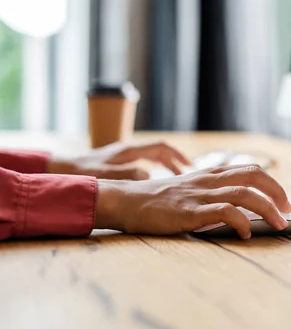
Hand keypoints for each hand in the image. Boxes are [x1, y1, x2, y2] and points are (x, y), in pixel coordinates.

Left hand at [48, 141, 190, 179]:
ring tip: (178, 177)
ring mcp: (124, 155)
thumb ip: (128, 173)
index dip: (177, 155)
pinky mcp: (119, 162)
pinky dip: (155, 168)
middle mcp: (129, 150)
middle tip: (188, 173)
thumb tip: (150, 174)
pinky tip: (156, 180)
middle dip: (175, 160)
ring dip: (166, 165)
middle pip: (160, 151)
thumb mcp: (106, 175)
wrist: (63, 170)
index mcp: (129, 150)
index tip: (189, 166)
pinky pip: (144, 162)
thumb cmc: (83, 174)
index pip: (161, 147)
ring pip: (152, 156)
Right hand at [94, 164, 290, 238]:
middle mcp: (209, 179)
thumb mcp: (190, 190)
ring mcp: (201, 194)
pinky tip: (247, 234)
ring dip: (268, 209)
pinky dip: (242, 222)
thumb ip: (212, 193)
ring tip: (280, 225)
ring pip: (245, 194)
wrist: (127, 201)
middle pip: (254, 176)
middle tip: (288, 212)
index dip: (272, 184)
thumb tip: (241, 210)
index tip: (284, 202)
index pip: (251, 170)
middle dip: (278, 192)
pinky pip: (224, 212)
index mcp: (211, 173)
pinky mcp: (191, 211)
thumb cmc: (159, 201)